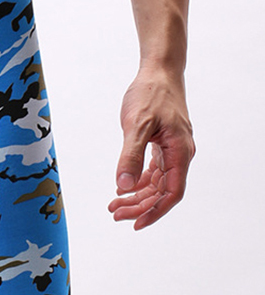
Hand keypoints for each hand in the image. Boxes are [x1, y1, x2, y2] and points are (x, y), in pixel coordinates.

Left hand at [108, 66, 195, 229]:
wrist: (159, 70)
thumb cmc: (151, 94)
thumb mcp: (136, 126)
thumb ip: (130, 157)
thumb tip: (124, 187)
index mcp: (180, 152)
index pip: (171, 193)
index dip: (155, 212)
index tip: (136, 223)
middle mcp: (179, 154)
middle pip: (162, 192)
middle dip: (139, 206)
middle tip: (114, 213)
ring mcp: (172, 149)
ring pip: (157, 182)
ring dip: (137, 196)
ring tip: (114, 204)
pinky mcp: (163, 143)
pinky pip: (153, 170)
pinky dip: (139, 180)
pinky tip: (124, 187)